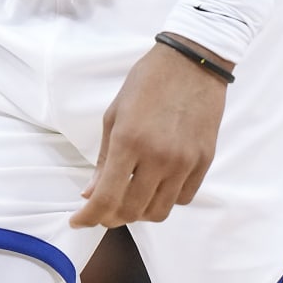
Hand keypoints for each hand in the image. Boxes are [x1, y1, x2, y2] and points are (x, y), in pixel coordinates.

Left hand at [69, 42, 228, 228]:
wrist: (192, 62)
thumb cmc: (147, 82)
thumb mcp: (114, 114)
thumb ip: (104, 159)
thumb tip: (91, 193)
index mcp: (129, 141)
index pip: (106, 198)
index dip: (89, 216)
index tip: (78, 220)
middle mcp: (158, 157)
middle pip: (132, 211)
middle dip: (111, 217)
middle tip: (102, 209)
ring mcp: (184, 162)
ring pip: (159, 211)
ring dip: (139, 212)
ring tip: (130, 198)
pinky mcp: (204, 161)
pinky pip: (183, 198)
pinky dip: (165, 200)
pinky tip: (156, 186)